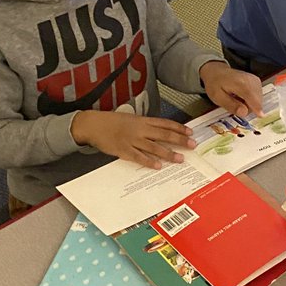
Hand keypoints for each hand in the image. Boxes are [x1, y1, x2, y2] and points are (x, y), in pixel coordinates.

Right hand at [71, 110, 196, 169]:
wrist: (93, 124)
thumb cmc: (112, 121)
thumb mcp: (131, 119)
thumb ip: (145, 125)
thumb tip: (160, 131)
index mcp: (142, 120)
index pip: (165, 124)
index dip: (178, 128)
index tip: (190, 132)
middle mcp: (140, 129)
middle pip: (164, 135)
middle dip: (179, 140)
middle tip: (192, 145)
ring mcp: (132, 140)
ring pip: (154, 147)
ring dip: (168, 153)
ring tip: (180, 158)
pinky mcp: (123, 150)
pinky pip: (139, 157)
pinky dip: (149, 162)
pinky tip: (158, 166)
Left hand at [199, 60, 263, 117]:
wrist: (217, 72)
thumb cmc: (215, 84)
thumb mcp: (217, 97)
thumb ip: (231, 105)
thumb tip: (244, 113)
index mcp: (241, 83)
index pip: (253, 98)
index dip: (257, 109)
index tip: (261, 116)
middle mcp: (251, 80)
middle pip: (257, 101)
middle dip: (248, 108)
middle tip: (235, 104)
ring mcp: (255, 80)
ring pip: (258, 99)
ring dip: (249, 104)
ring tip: (237, 99)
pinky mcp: (257, 81)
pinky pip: (258, 96)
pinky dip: (251, 100)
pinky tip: (242, 97)